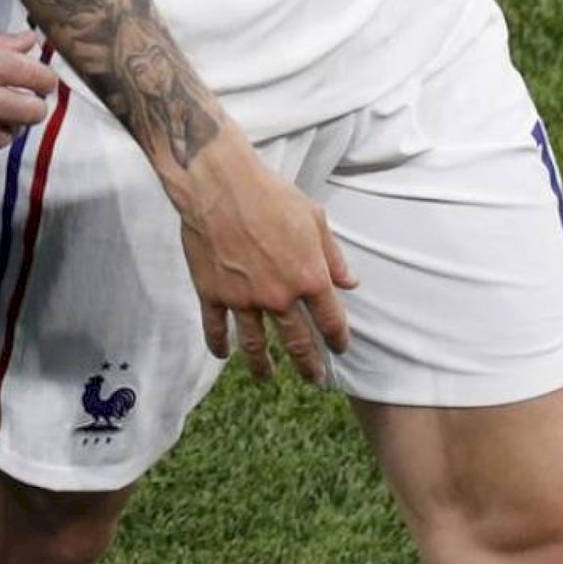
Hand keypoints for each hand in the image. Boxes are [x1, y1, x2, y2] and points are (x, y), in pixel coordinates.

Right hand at [169, 133, 356, 385]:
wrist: (220, 184)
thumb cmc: (271, 194)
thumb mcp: (314, 218)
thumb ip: (333, 255)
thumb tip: (350, 282)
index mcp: (309, 278)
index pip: (330, 320)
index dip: (337, 338)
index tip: (339, 349)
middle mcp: (278, 297)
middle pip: (296, 341)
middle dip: (308, 364)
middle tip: (313, 379)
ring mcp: (243, 299)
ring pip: (254, 344)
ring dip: (262, 365)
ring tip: (266, 378)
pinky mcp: (213, 293)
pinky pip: (215, 328)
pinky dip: (218, 345)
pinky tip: (222, 354)